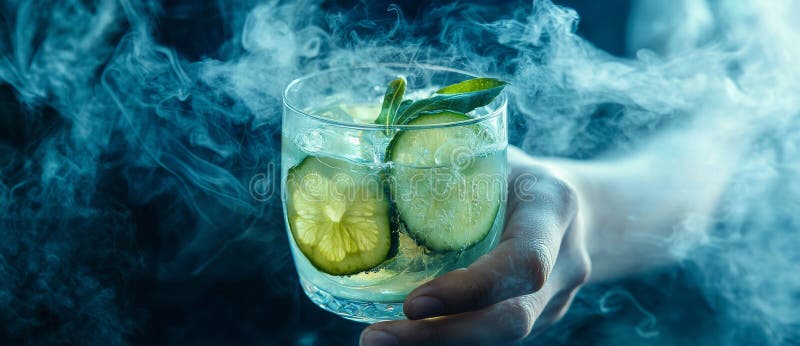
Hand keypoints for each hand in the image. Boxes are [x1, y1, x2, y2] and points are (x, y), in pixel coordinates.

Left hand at [360, 146, 590, 345]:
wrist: (573, 206)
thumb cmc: (516, 173)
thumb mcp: (491, 156)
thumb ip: (445, 164)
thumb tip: (362, 168)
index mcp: (551, 209)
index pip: (524, 263)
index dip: (471, 290)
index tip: (412, 303)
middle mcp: (564, 262)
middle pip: (511, 320)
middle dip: (441, 337)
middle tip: (374, 338)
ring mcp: (555, 299)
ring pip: (500, 337)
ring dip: (436, 344)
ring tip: (378, 339)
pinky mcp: (536, 318)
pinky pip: (491, 336)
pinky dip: (445, 338)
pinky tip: (404, 336)